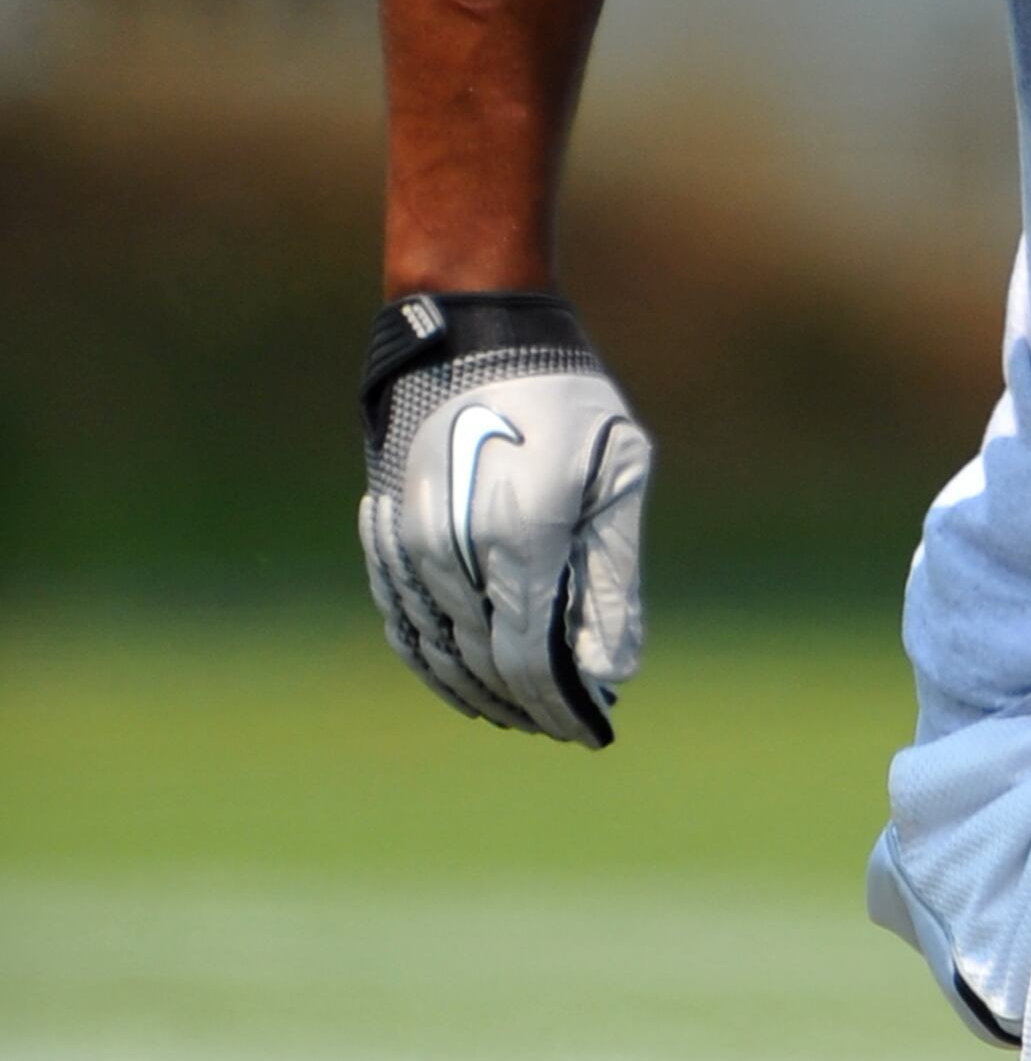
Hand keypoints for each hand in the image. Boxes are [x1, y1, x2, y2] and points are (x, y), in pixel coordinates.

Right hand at [358, 291, 652, 742]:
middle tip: (567, 724)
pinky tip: (464, 677)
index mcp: (519, 538)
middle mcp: (452, 550)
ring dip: (479, 691)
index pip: (531, 661)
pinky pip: (399, 618)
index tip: (593, 732)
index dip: (561, 707)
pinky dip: (431, 659)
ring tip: (522, 712)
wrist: (470, 328)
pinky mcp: (383, 530)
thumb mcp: (617, 478)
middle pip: (485, 665)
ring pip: (436, 651)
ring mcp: (407, 542)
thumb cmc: (562, 399)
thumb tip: (612, 674)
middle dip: (529, 706)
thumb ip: (611, 580)